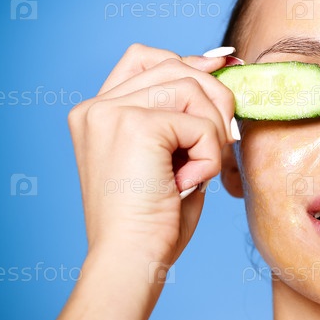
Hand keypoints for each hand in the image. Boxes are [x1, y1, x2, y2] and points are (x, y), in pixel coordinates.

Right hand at [68, 44, 240, 266]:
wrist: (131, 261)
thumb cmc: (154, 222)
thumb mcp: (170, 157)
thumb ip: (184, 115)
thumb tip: (221, 66)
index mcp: (96, 114)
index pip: (144, 58)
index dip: (189, 60)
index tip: (224, 66)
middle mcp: (96, 108)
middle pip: (176, 67)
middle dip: (215, 100)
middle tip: (224, 142)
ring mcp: (110, 113)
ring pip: (192, 89)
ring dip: (212, 133)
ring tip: (197, 171)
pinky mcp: (134, 126)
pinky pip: (200, 123)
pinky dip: (210, 155)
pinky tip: (189, 183)